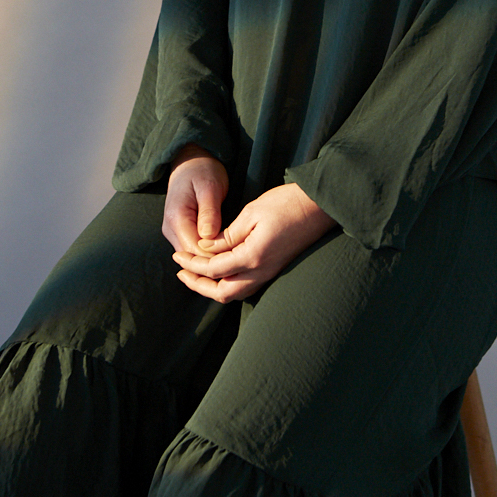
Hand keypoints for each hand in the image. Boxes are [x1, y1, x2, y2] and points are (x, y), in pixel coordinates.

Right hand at [162, 149, 228, 253]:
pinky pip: (193, 250)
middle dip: (215, 262)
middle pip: (192, 258)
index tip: (238, 255)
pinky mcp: (180, 232)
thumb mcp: (210, 187)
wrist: (189, 161)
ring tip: (236, 258)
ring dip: (211, 260)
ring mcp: (173, 232)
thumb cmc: (202, 171)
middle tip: (241, 260)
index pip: (195, 250)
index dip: (216, 257)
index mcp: (177, 218)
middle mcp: (170, 229)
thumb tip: (209, 237)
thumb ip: (209, 212)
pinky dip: (208, 254)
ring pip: (192, 257)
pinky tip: (225, 252)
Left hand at [172, 183, 335, 301]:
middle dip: (199, 285)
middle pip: (223, 293)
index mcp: (253, 256)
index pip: (213, 269)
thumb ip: (226, 235)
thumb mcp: (251, 212)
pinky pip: (246, 286)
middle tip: (181, 272)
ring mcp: (270, 273)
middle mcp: (261, 271)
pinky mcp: (275, 269)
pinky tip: (220, 271)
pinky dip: (228, 283)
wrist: (319, 206)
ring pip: (235, 293)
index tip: (177, 256)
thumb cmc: (286, 203)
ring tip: (196, 273)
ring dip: (213, 287)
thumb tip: (205, 247)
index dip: (192, 265)